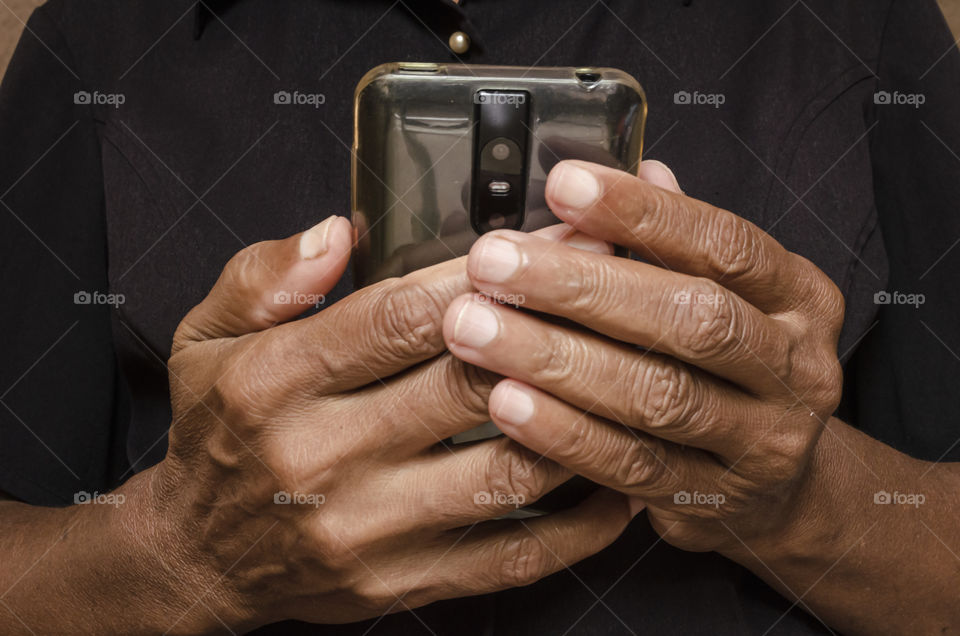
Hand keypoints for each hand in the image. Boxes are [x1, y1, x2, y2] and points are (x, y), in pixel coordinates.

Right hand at [153, 216, 630, 631]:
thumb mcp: (203, 337)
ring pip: (504, 473)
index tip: (556, 241)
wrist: (199, 555)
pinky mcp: (400, 583)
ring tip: (634, 374)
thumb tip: (340, 231)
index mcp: (275, 381)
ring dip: (580, 421)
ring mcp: (365, 531)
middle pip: (466, 386)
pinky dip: (578, 523)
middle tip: (619, 290)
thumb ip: (265, 277)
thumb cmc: (218, 431)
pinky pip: (511, 557)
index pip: (400, 317)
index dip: (489, 274)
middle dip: (553, 330)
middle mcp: (320, 458)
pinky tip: (618, 482)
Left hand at [442, 159, 844, 555]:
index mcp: (798, 297)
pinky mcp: (713, 500)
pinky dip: (564, 434)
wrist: (781, 484)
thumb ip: (680, 240)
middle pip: (692, 320)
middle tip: (492, 263)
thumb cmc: (733, 366)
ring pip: (657, 396)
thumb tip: (639, 168)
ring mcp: (761, 441)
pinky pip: (632, 466)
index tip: (562, 185)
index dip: (643, 214)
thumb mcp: (727, 294)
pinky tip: (505, 403)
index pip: (724, 244)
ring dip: (557, 360)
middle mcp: (794, 367)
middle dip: (581, 287)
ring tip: (477, 331)